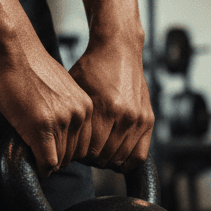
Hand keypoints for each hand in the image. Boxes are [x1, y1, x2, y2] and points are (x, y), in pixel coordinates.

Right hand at [0, 33, 92, 177]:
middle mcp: (78, 115)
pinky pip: (47, 161)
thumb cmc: (29, 68)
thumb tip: (60, 133)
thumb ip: (64, 110)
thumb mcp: (59, 90)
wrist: (14, 51)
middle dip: (56, 157)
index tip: (53, 149)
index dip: (66, 150)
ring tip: (34, 154)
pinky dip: (41, 167)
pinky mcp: (41, 127)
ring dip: (47, 161)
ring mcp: (61, 122)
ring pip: (60, 160)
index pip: (83, 144)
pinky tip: (34, 163)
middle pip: (72, 155)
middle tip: (40, 154)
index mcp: (85, 106)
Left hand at [69, 37, 153, 172]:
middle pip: (105, 156)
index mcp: (105, 108)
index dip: (79, 155)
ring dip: (108, 161)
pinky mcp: (148, 119)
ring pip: (122, 158)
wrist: (119, 49)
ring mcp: (139, 118)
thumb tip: (61, 142)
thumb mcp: (76, 90)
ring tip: (98, 155)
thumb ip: (74, 117)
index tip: (73, 152)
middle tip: (83, 155)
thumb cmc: (92, 68)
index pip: (91, 150)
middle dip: (91, 160)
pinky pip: (140, 154)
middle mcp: (125, 115)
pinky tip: (116, 158)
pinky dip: (127, 162)